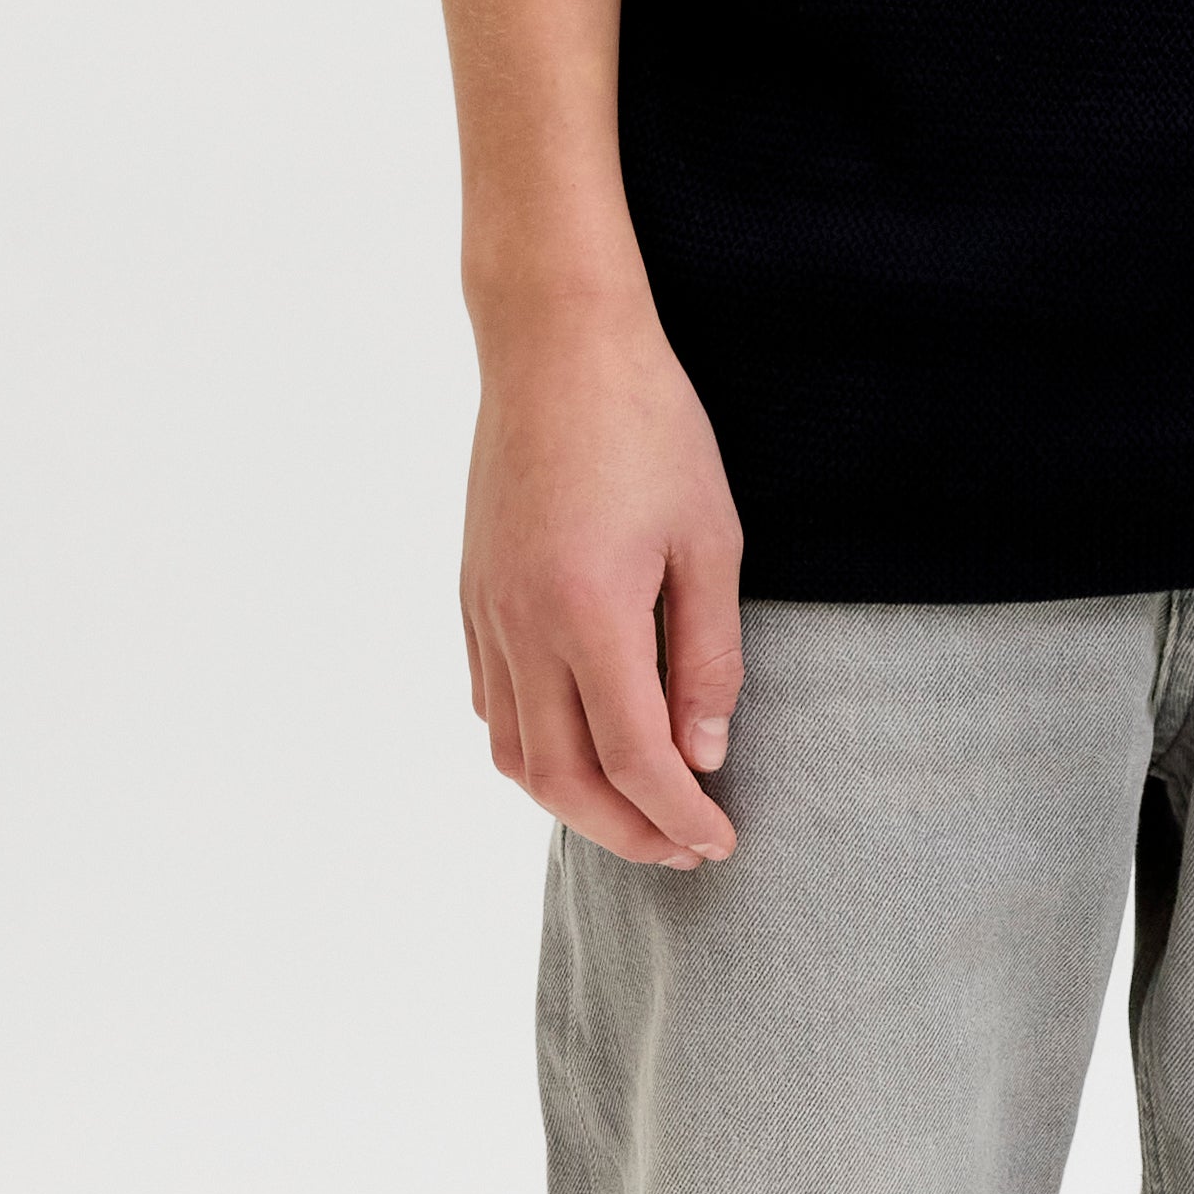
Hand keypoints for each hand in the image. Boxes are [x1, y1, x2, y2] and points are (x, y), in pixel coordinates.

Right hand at [461, 291, 744, 869]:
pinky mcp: (472, 593)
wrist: (556, 345)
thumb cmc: (650, 426)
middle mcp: (524, 627)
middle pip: (565, 780)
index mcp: (591, 615)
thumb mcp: (711, 539)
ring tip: (635, 813)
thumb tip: (705, 753)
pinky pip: (491, 704)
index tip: (721, 841)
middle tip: (685, 848)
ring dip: (573, 803)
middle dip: (628, 832)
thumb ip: (708, 656)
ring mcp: (488, 613)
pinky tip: (578, 746)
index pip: (635, 760)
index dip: (680, 816)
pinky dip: (532, 749)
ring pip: (515, 754)